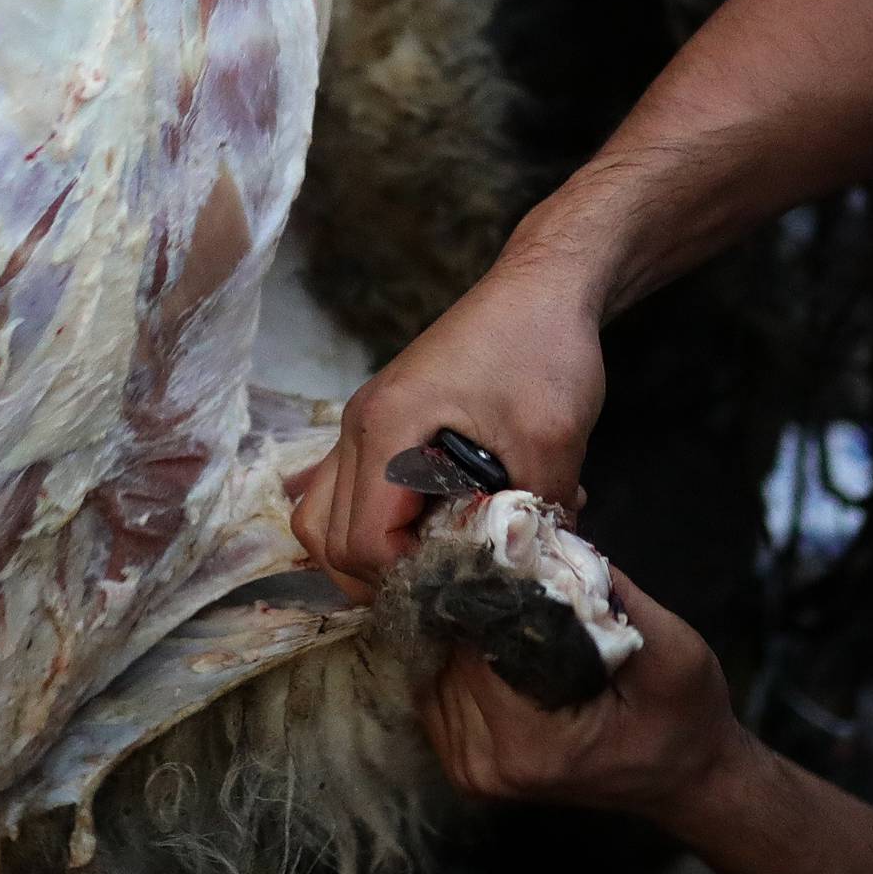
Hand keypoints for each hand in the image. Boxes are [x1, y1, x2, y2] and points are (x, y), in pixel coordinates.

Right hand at [290, 246, 606, 597]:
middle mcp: (358, 426)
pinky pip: (342, 487)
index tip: (466, 582)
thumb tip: (527, 578)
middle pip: (325, 537)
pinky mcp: (380, 421)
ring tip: (428, 566)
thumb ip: (533, 513)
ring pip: (321, 515)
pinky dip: (366, 521)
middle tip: (446, 586)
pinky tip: (415, 530)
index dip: (409, 578)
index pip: (363, 541)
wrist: (539, 286)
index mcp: (388, 427)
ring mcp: (362, 422)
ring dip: (364, 554)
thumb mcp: (551, 437)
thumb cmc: (542, 348)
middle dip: (380, 578)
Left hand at [423, 568, 745, 824]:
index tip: (507, 536)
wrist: (689, 780)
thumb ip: (608, 596)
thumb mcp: (673, 651)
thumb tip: (545, 535)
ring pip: (436, 661)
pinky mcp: (462, 762)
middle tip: (503, 547)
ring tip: (500, 582)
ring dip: (462, 618)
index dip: (491, 579)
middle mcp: (486, 763)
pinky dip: (458, 649)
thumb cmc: (686, 719)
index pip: (480, 639)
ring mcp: (468, 767)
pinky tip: (491, 623)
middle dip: (475, 594)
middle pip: (449, 647)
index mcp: (533, 745)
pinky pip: (437, 685)